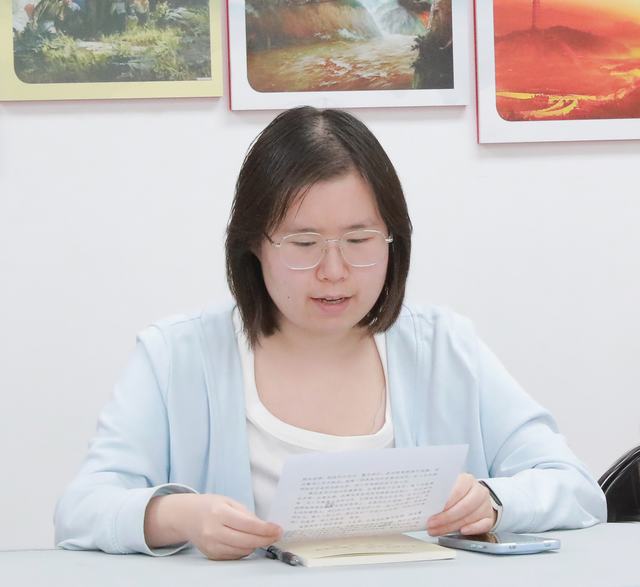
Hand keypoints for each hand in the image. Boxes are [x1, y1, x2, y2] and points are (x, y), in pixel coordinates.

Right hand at [145, 493, 281, 559]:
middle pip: (246, 541)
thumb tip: (264, 527)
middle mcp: (214, 530)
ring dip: (256, 545)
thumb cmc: (209, 506)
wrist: (186, 516)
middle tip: (276, 535)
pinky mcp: (211, 554)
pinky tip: (247, 542)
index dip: (265, 529)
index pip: (247, 524)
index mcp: (219, 512)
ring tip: (261, 537)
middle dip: (265, 539)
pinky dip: (244, 550)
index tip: (278, 529)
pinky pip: (234, 556)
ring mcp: (211, 545)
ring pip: (242, 551)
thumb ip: (246, 514)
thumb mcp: (228, 501)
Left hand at [426, 473, 495, 535]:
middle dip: (446, 517)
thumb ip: (441, 492)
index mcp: (467, 480)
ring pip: (470, 517)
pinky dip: (472, 529)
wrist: (477, 498)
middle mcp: (478, 491)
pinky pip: (483, 525)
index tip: (434, 510)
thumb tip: (423, 500)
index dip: (446, 502)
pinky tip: (461, 531)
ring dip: (452, 526)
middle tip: (431, 524)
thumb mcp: (450, 487)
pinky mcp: (489, 517)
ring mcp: (486, 504)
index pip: (457, 491)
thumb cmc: (459, 493)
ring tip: (437, 530)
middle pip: (463, 506)